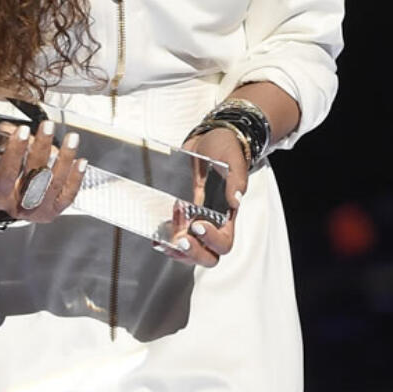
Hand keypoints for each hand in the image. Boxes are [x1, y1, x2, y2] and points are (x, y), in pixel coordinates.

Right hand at [0, 119, 85, 223]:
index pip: (5, 175)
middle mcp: (19, 207)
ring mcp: (39, 211)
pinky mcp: (55, 211)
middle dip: (41, 149)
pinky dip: (76, 178)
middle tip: (46, 126)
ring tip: (71, 138)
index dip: (14, 153)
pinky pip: (68, 196)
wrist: (12, 207)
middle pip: (32, 177)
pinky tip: (81, 161)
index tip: (21, 131)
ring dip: (65, 159)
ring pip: (54, 184)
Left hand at [154, 127, 248, 267]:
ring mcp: (194, 218)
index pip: (224, 240)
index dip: (213, 240)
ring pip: (190, 249)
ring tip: (164, 243)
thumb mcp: (232, 158)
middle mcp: (211, 221)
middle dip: (195, 253)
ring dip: (177, 250)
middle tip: (182, 241)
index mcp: (227, 214)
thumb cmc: (224, 148)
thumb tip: (236, 199)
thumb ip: (236, 178)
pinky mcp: (179, 211)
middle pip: (208, 254)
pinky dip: (165, 238)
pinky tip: (155, 235)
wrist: (209, 137)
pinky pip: (174, 233)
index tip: (199, 225)